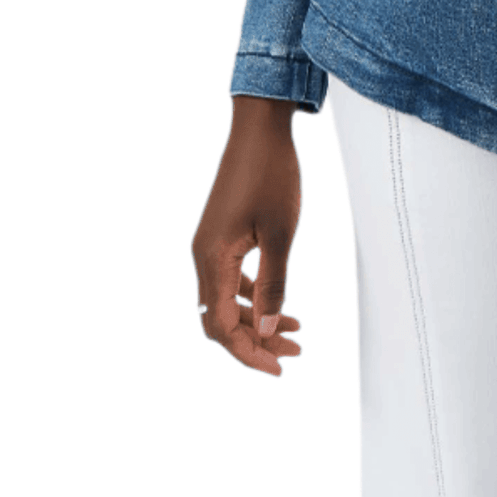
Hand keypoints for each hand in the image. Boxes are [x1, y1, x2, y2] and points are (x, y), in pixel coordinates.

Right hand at [191, 96, 304, 376]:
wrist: (259, 129)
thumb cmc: (272, 175)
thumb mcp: (280, 233)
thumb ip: (272, 285)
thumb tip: (263, 333)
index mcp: (211, 258)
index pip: (219, 326)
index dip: (247, 354)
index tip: (279, 368)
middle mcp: (202, 256)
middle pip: (218, 320)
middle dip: (253, 343)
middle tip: (293, 352)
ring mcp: (209, 246)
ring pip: (225, 301)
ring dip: (255, 321)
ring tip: (294, 331)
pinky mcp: (219, 235)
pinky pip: (229, 279)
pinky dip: (251, 297)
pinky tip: (276, 305)